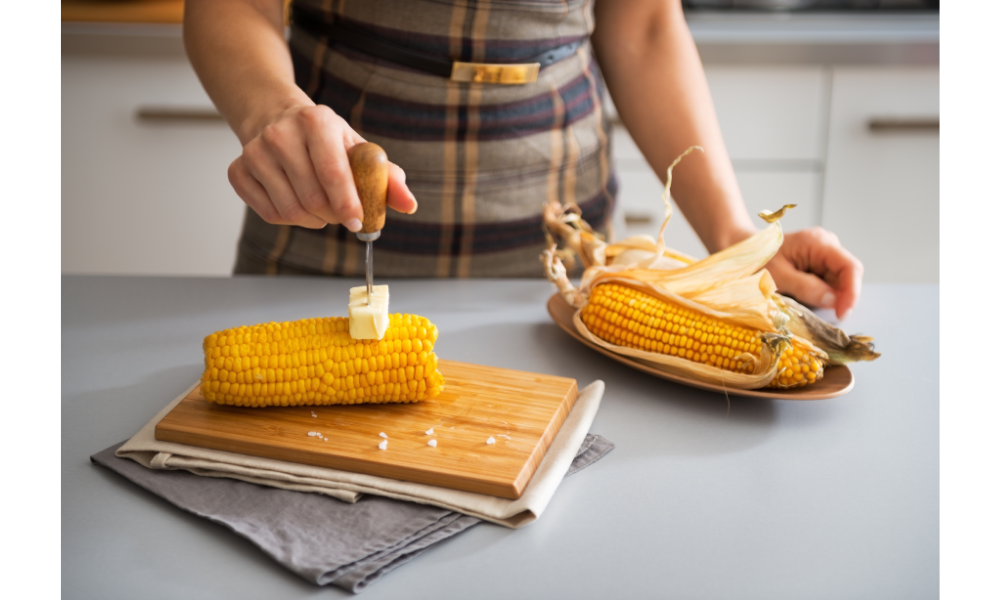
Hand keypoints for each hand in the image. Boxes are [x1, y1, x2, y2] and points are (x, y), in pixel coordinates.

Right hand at [228, 104, 416, 229]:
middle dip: (333, 215)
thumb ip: (387, 177)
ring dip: (313, 219)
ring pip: (290, 210)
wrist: (276, 118)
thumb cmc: (326, 139)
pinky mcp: (238, 170)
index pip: (333, 172)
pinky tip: (297, 203)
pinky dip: (289, 219)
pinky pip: (269, 214)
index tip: (358, 223)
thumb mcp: (358, 149)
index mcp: (316, 121)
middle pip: (312, 197)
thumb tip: (409, 205)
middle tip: (341, 213)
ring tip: (321, 208)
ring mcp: (254, 152)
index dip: (348, 204)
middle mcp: (280, 134)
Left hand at [765, 227, 863, 320]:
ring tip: (803, 300)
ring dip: (827, 297)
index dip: (852, 292)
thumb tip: (834, 300)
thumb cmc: (757, 259)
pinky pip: (828, 282)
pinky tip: (803, 295)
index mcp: (818, 242)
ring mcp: (824, 254)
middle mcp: (826, 245)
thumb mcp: (778, 276)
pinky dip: (820, 294)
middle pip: (847, 276)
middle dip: (839, 297)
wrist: (745, 251)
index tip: (842, 313)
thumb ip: (806, 287)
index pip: (850, 266)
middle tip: (820, 313)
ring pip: (838, 281)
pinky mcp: (819, 263)